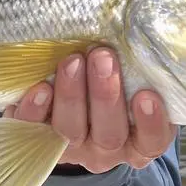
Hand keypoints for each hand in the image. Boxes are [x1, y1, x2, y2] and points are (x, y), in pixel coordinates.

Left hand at [4, 47, 175, 172]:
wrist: (72, 96)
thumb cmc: (112, 83)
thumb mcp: (132, 80)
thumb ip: (136, 70)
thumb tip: (130, 35)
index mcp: (139, 141)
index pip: (152, 140)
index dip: (151, 122)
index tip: (146, 95)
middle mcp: (108, 150)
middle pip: (109, 134)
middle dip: (105, 94)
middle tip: (102, 56)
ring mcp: (73, 149)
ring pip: (71, 131)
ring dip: (72, 95)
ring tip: (72, 61)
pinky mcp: (39, 141)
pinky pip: (34, 132)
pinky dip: (35, 111)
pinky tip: (40, 87)